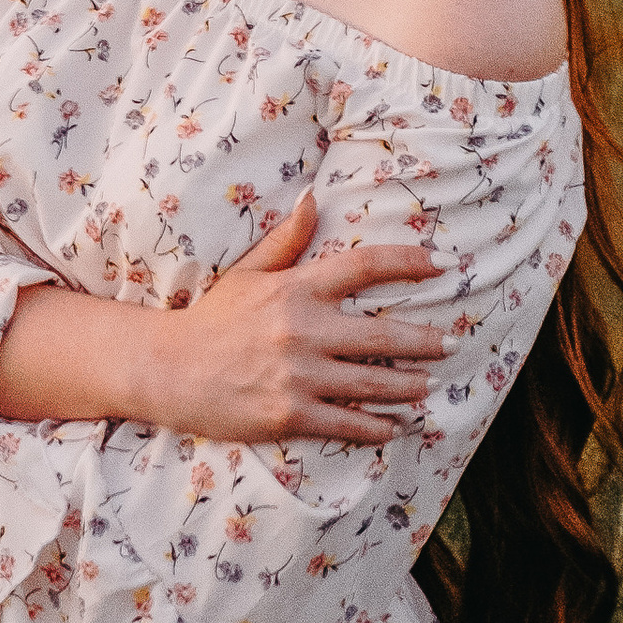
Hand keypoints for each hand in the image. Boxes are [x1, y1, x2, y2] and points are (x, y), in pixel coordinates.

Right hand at [147, 191, 446, 445]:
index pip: (364, 265)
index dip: (408, 261)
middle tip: (452, 342)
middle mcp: (304, 328)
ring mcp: (299, 375)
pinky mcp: (291, 415)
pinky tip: (396, 426)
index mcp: (296, 287)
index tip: (441, 264)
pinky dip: (378, 426)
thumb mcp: (248, 272)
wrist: (170, 368)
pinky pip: (348, 422)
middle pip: (383, 332)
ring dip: (409, 386)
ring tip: (430, 386)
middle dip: (425, 339)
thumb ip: (286, 239)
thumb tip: (313, 196)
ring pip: (373, 382)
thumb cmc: (212, 317)